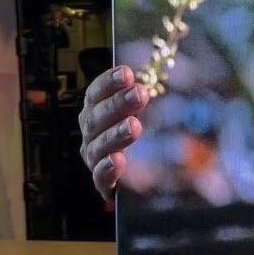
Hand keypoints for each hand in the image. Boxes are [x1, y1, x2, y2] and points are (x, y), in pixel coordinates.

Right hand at [78, 65, 147, 203]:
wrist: (153, 176)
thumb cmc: (151, 134)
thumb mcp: (156, 110)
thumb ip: (153, 94)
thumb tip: (160, 71)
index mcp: (98, 111)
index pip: (96, 94)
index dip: (108, 83)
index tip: (126, 73)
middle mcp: (92, 133)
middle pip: (97, 117)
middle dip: (118, 104)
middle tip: (139, 94)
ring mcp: (96, 159)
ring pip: (98, 146)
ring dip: (115, 135)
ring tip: (133, 126)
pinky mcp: (104, 184)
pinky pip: (100, 177)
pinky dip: (107, 168)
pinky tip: (117, 160)